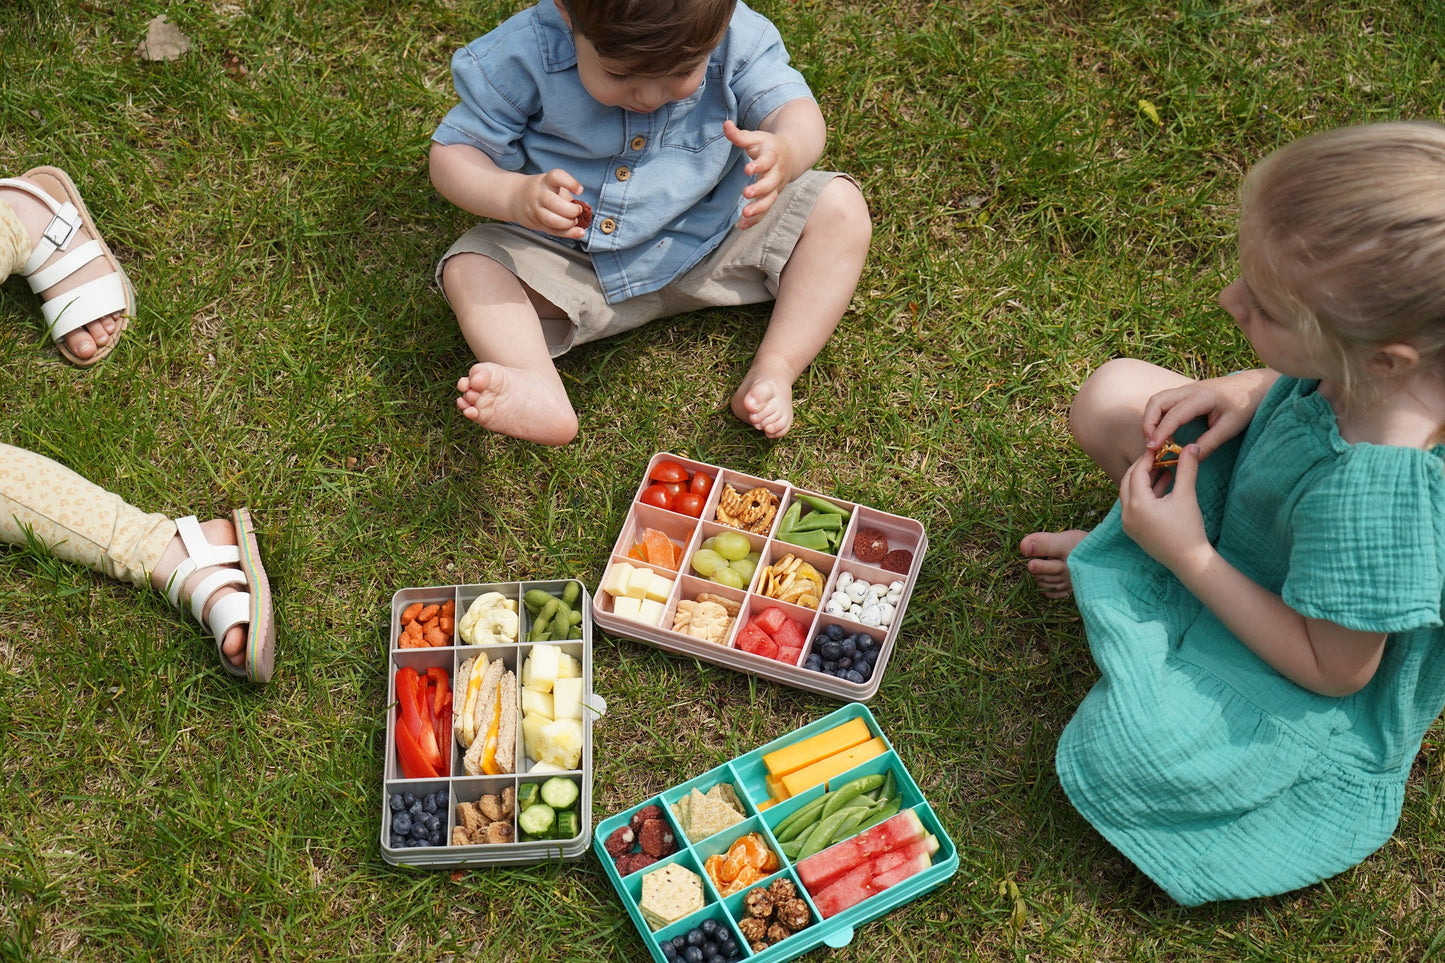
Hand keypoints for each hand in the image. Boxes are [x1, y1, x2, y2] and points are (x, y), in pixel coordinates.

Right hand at [506, 168, 586, 238]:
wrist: (516, 197)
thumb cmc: (542, 191)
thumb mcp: (552, 185)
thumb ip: (567, 195)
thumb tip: (586, 208)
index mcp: (545, 181)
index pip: (556, 177)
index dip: (570, 183)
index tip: (580, 190)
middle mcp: (539, 195)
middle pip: (555, 203)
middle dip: (572, 210)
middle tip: (578, 211)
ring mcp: (536, 210)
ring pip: (552, 220)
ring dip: (569, 223)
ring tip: (574, 220)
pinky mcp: (538, 224)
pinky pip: (554, 231)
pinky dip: (569, 233)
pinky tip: (579, 232)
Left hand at [724, 119, 796, 228]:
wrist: (791, 155)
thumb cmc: (768, 146)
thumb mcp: (756, 138)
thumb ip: (739, 135)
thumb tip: (725, 124)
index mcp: (773, 156)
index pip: (767, 161)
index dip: (758, 165)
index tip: (747, 169)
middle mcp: (776, 173)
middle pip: (771, 183)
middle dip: (760, 189)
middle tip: (746, 193)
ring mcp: (775, 188)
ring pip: (770, 200)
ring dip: (759, 208)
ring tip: (745, 214)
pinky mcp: (771, 197)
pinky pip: (765, 211)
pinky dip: (756, 219)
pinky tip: (743, 225)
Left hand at [1119, 444, 1211, 575]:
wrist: (1189, 561)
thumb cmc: (1188, 529)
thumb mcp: (1187, 495)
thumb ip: (1187, 468)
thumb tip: (1192, 446)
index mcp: (1137, 504)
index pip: (1137, 472)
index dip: (1147, 458)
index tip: (1158, 447)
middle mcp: (1127, 513)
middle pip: (1129, 482)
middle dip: (1143, 468)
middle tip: (1159, 457)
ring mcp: (1129, 524)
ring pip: (1131, 494)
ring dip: (1145, 481)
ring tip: (1164, 470)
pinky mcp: (1134, 531)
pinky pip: (1134, 506)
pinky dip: (1145, 495)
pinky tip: (1163, 486)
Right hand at [1141, 369, 1278, 460]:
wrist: (1253, 386)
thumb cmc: (1244, 406)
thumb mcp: (1230, 428)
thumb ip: (1209, 443)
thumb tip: (1189, 458)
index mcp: (1202, 397)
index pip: (1174, 414)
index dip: (1161, 432)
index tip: (1153, 448)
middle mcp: (1189, 390)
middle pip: (1156, 401)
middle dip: (1148, 423)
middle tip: (1151, 444)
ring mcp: (1185, 389)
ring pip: (1156, 400)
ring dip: (1150, 419)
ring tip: (1155, 440)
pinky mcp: (1185, 393)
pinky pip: (1163, 402)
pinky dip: (1157, 416)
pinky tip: (1164, 432)